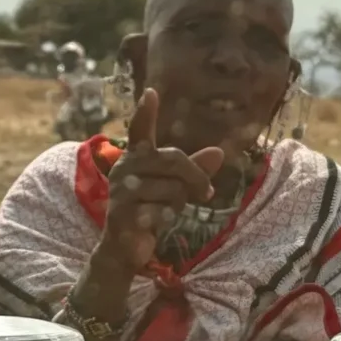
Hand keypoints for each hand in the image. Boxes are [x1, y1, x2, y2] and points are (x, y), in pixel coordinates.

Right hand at [98, 89, 223, 274]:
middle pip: (174, 160)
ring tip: (169, 210)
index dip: (145, 112)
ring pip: (172, 188)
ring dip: (180, 203)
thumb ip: (193, 170)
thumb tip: (218, 153)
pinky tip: (159, 222)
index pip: (139, 130)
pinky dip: (168, 218)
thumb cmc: (150, 209)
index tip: (151, 93)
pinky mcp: (123, 214)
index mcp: (135, 157)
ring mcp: (122, 191)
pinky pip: (162, 211)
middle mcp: (125, 169)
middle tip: (206, 193)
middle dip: (196, 177)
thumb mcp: (174, 187)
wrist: (123, 247)